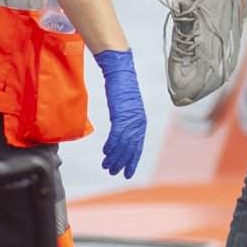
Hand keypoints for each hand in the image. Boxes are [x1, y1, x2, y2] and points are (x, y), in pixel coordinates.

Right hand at [93, 48, 146, 177]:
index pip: (138, 146)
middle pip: (131, 148)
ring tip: (107, 167)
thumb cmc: (122, 89)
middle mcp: (138, 122)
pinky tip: (106, 153)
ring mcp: (131, 119)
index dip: (133, 160)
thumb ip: (125, 120)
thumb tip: (120, 132)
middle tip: (114, 173)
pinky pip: (117, 135)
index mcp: (141, 121)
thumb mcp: (125, 107)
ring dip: (115, 157)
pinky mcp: (122, 115)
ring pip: (124, 144)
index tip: (128, 172)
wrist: (121, 73)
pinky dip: (111, 145)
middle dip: (123, 162)